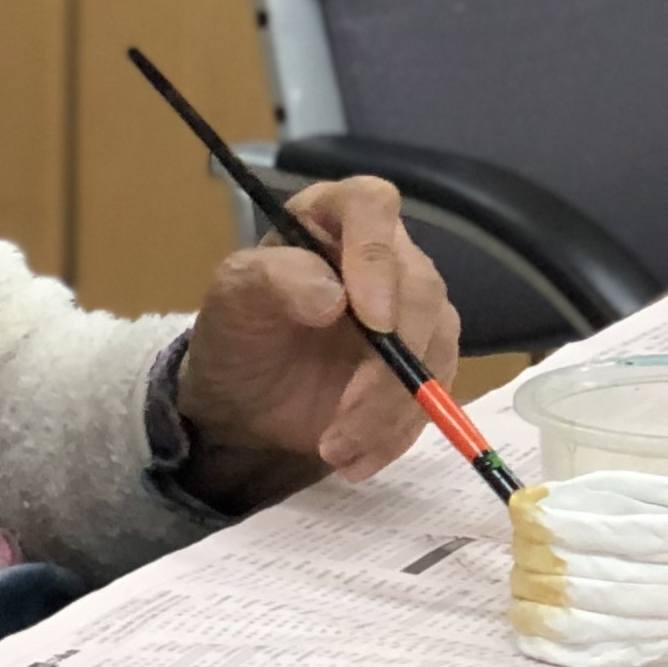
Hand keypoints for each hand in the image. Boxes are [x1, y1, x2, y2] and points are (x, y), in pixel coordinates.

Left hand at [172, 176, 459, 509]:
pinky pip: (436, 392)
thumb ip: (271, 280)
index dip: (378, 256)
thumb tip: (333, 296)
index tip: (371, 320)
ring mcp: (412, 307)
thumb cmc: (236, 335)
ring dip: (392, 409)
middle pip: (420, 287)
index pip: (373, 204)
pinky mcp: (425, 358)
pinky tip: (356, 462)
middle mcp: (384, 253)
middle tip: (343, 418)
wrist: (244, 402)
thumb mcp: (231, 301)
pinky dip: (398, 433)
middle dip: (387, 364)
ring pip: (436, 346)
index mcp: (332, 216)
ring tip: (334, 450)